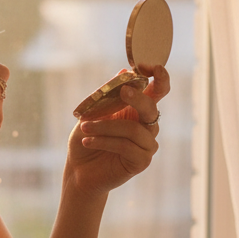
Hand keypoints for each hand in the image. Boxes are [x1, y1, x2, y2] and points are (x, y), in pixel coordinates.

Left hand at [68, 65, 169, 194]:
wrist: (78, 170)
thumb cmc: (86, 139)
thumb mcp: (91, 113)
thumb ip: (107, 95)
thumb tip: (123, 70)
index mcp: (137, 110)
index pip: (158, 91)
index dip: (160, 78)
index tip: (149, 67)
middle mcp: (146, 126)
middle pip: (151, 107)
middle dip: (137, 98)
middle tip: (123, 91)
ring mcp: (146, 145)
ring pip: (133, 129)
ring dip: (106, 126)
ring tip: (85, 128)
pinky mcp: (142, 161)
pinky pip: (127, 146)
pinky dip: (105, 141)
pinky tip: (87, 141)